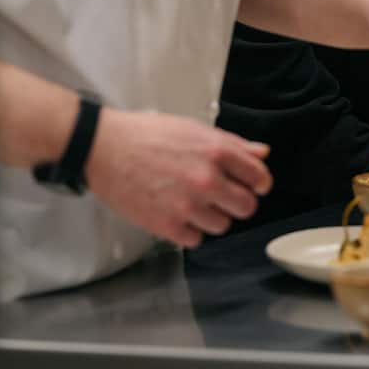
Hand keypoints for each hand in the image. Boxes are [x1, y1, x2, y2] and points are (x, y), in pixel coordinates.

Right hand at [86, 108, 271, 247]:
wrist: (107, 149)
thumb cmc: (148, 135)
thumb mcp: (195, 129)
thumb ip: (232, 144)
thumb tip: (262, 153)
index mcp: (217, 151)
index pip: (259, 176)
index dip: (258, 182)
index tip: (254, 185)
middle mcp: (207, 180)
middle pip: (246, 206)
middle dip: (238, 201)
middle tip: (222, 195)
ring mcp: (188, 206)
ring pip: (222, 225)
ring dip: (212, 216)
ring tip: (193, 201)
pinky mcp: (168, 226)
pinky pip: (196, 239)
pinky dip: (189, 230)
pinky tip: (177, 212)